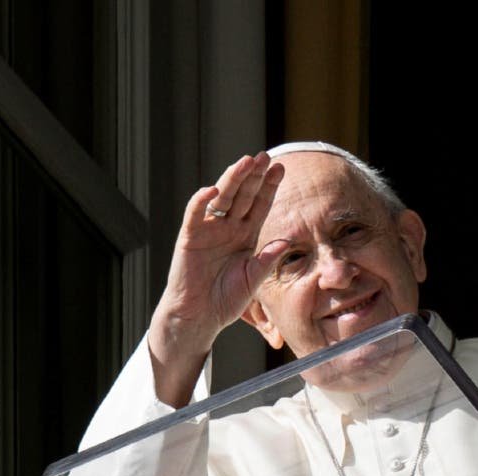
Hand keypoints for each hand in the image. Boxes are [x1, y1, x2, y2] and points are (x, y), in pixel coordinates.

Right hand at [148, 153, 287, 405]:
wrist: (200, 317)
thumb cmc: (226, 300)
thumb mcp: (253, 279)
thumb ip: (267, 260)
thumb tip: (287, 241)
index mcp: (246, 236)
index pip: (259, 205)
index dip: (269, 187)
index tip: (281, 168)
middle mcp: (228, 228)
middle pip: (243, 196)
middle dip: (254, 176)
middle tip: (265, 156)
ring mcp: (209, 231)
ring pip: (222, 199)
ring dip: (232, 180)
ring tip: (244, 162)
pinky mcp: (190, 238)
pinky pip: (195, 215)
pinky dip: (201, 202)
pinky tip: (213, 190)